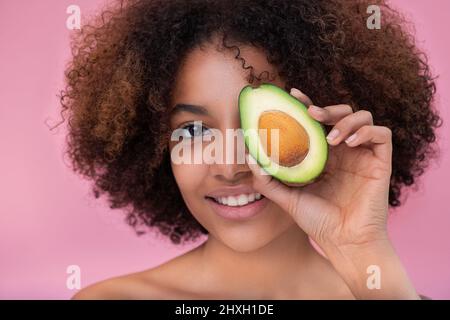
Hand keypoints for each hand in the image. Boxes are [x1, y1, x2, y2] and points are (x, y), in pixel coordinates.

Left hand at [246, 87, 392, 252]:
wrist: (343, 242)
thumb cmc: (318, 222)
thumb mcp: (288, 199)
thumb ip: (268, 180)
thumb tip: (251, 159)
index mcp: (324, 155)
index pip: (317, 122)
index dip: (307, 104)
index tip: (292, 95)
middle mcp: (344, 151)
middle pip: (340, 113)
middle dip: (326, 108)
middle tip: (311, 113)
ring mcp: (363, 155)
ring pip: (363, 117)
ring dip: (346, 120)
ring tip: (331, 139)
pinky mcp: (380, 162)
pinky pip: (382, 134)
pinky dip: (366, 132)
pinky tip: (348, 144)